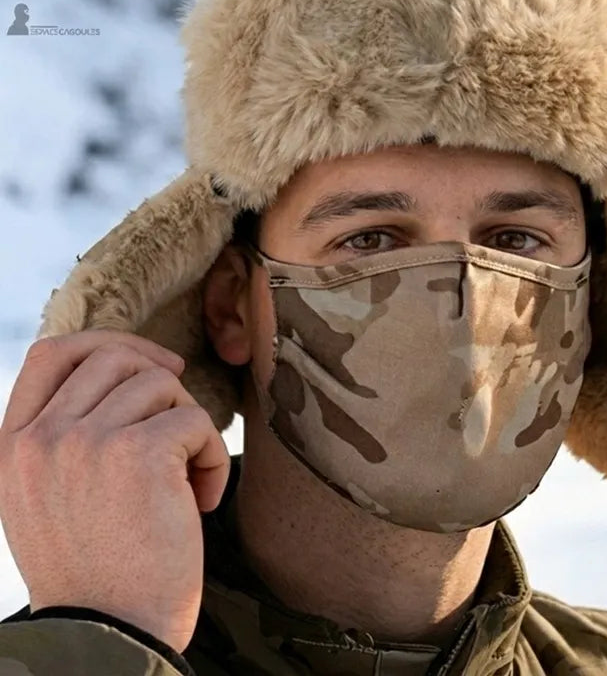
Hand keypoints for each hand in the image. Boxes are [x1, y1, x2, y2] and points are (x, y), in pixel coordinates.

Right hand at [0, 331, 229, 652]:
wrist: (111, 637)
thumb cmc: (98, 570)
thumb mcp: (51, 497)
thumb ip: (66, 436)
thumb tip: (124, 372)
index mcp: (15, 446)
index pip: (52, 353)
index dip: (111, 344)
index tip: (156, 367)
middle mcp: (43, 438)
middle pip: (116, 359)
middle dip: (164, 387)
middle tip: (183, 432)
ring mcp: (86, 442)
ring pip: (162, 385)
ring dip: (189, 427)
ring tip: (186, 481)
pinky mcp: (137, 454)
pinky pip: (196, 421)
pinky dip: (213, 457)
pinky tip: (202, 501)